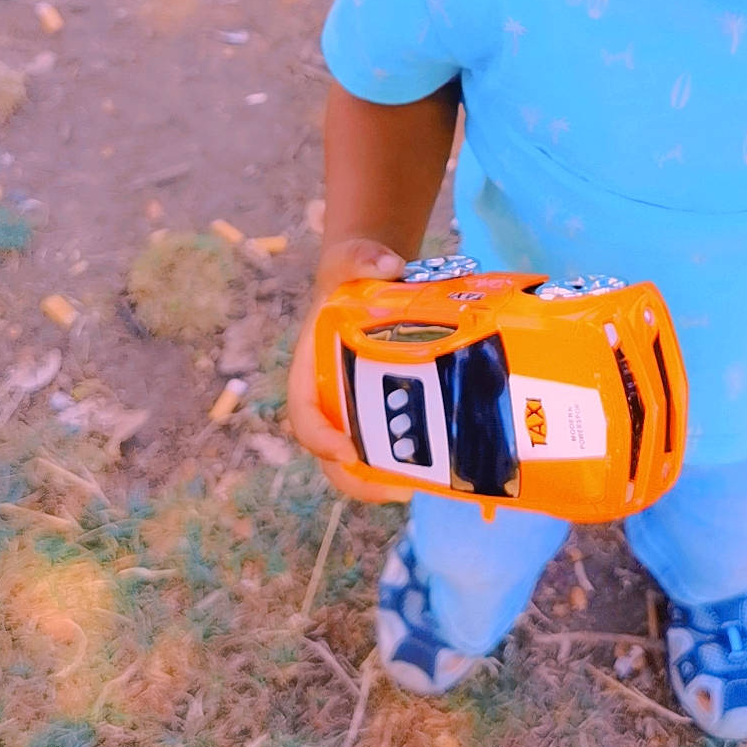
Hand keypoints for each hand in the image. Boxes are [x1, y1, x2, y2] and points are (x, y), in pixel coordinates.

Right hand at [286, 237, 410, 504]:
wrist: (374, 276)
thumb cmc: (352, 272)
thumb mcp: (350, 259)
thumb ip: (362, 257)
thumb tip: (389, 264)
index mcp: (310, 372)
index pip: (304, 416)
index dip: (319, 437)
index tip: (345, 448)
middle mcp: (332, 399)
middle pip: (332, 455)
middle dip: (358, 479)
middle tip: (398, 489)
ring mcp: (358, 409)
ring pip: (363, 460)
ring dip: (386, 479)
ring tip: (425, 484)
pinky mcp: (387, 409)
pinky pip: (391, 443)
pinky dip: (410, 458)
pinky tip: (443, 464)